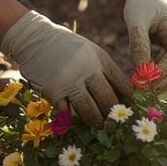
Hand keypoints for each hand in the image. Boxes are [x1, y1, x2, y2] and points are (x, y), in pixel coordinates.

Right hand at [0, 10, 130, 124]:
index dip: (128, 97)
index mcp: (99, 58)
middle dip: (113, 113)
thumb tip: (120, 93)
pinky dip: (73, 118)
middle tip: (117, 123)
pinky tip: (78, 122)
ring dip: (96, 120)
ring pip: (89, 110)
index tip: (131, 107)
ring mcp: (70, 81)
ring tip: (99, 125)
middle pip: (107, 99)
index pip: (121, 82)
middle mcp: (87, 69)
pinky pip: (67, 112)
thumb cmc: (65, 47)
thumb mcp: (89, 50)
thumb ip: (102, 69)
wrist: (35, 39)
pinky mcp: (53, 91)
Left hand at [120, 0, 166, 89]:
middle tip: (140, 89)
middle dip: (161, 81)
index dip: (162, 73)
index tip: (144, 81)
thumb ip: (138, 43)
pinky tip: (140, 72)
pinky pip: (164, 68)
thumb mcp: (136, 20)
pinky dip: (155, 73)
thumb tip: (140, 70)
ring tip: (138, 83)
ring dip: (158, 80)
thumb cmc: (141, 2)